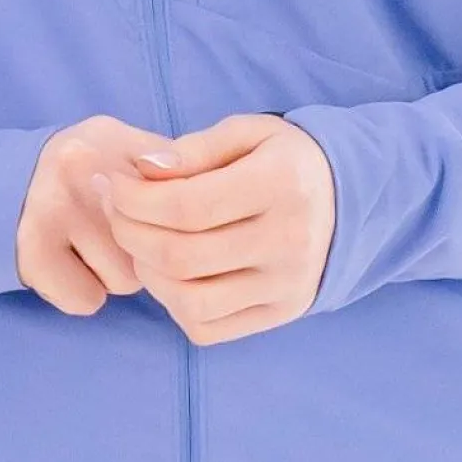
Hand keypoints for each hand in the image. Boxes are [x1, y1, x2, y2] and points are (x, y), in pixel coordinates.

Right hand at [15, 115, 174, 313]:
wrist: (2, 184)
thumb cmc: (83, 170)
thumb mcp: (122, 146)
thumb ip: (170, 166)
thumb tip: (214, 203)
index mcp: (109, 137)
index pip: (180, 195)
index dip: (181, 218)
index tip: (169, 220)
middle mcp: (80, 170)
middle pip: (158, 244)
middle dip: (149, 251)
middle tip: (123, 233)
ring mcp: (51, 211)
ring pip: (126, 279)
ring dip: (117, 275)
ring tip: (94, 247)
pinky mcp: (31, 252)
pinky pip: (88, 301)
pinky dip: (84, 294)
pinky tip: (71, 267)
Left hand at [89, 114, 335, 342]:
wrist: (349, 199)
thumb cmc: (284, 160)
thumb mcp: (247, 133)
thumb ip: (193, 149)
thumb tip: (142, 170)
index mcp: (280, 185)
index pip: (187, 205)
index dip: (134, 199)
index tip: (111, 184)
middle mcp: (288, 241)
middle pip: (181, 255)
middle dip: (129, 233)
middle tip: (114, 211)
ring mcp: (287, 285)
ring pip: (190, 301)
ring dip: (148, 273)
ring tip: (140, 243)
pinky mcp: (281, 313)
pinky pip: (208, 328)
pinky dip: (174, 305)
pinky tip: (170, 274)